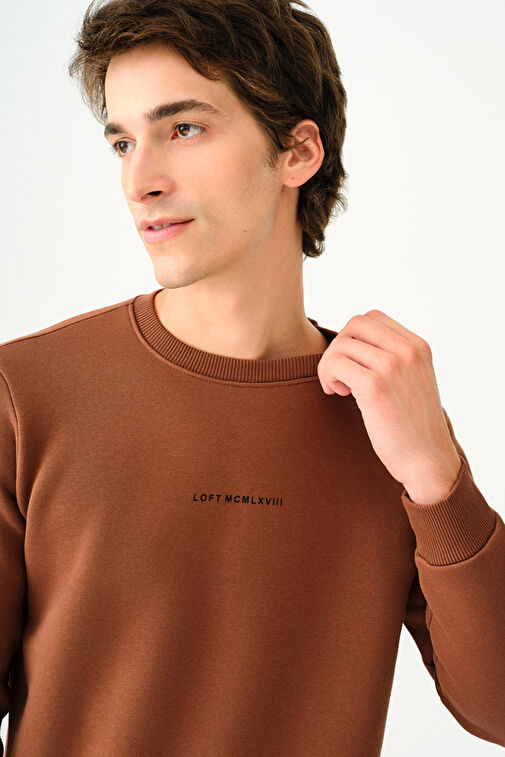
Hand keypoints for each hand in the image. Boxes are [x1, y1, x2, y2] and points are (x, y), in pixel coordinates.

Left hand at [317, 309, 460, 492]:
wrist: (427, 459)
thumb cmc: (414, 425)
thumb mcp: (413, 379)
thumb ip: (392, 357)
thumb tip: (351, 344)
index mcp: (418, 346)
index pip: (373, 318)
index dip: (354, 338)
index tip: (355, 363)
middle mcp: (407, 351)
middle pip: (355, 324)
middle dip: (339, 347)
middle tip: (340, 374)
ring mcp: (391, 366)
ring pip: (341, 345)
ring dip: (330, 365)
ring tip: (340, 388)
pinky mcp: (374, 386)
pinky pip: (335, 364)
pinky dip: (328, 376)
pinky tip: (338, 393)